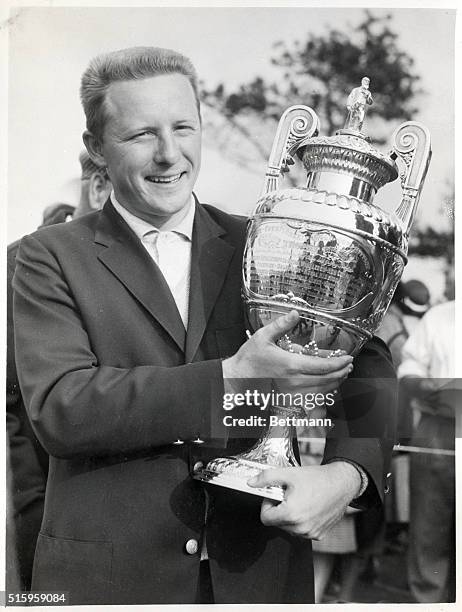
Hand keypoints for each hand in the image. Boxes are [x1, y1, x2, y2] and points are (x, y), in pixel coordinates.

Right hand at [222, 310, 352, 393]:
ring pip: (322, 392)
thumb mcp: (263, 336)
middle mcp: (294, 382)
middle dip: (341, 373)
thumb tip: (295, 312)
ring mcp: (292, 393)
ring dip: (335, 383)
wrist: (236, 380)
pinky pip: (312, 399)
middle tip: (348, 365)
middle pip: (327, 380)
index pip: (323, 367)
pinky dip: (323, 393)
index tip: (348, 358)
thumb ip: (281, 324)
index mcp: (291, 365)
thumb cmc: (249, 359)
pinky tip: (326, 386)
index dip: (339, 363)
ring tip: (341, 374)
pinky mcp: (288, 400)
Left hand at [247, 462, 360, 538]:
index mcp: (291, 514)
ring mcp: (311, 533)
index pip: (265, 518)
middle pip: (277, 523)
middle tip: (289, 495)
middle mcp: (301, 528)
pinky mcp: (319, 535)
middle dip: (279, 509)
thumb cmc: (318, 479)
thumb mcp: (288, 474)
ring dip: (290, 516)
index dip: (267, 504)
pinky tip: (309, 507)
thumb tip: (252, 482)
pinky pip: (302, 531)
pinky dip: (302, 521)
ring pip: (289, 528)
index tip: (274, 496)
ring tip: (300, 500)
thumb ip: (266, 478)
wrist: (341, 483)